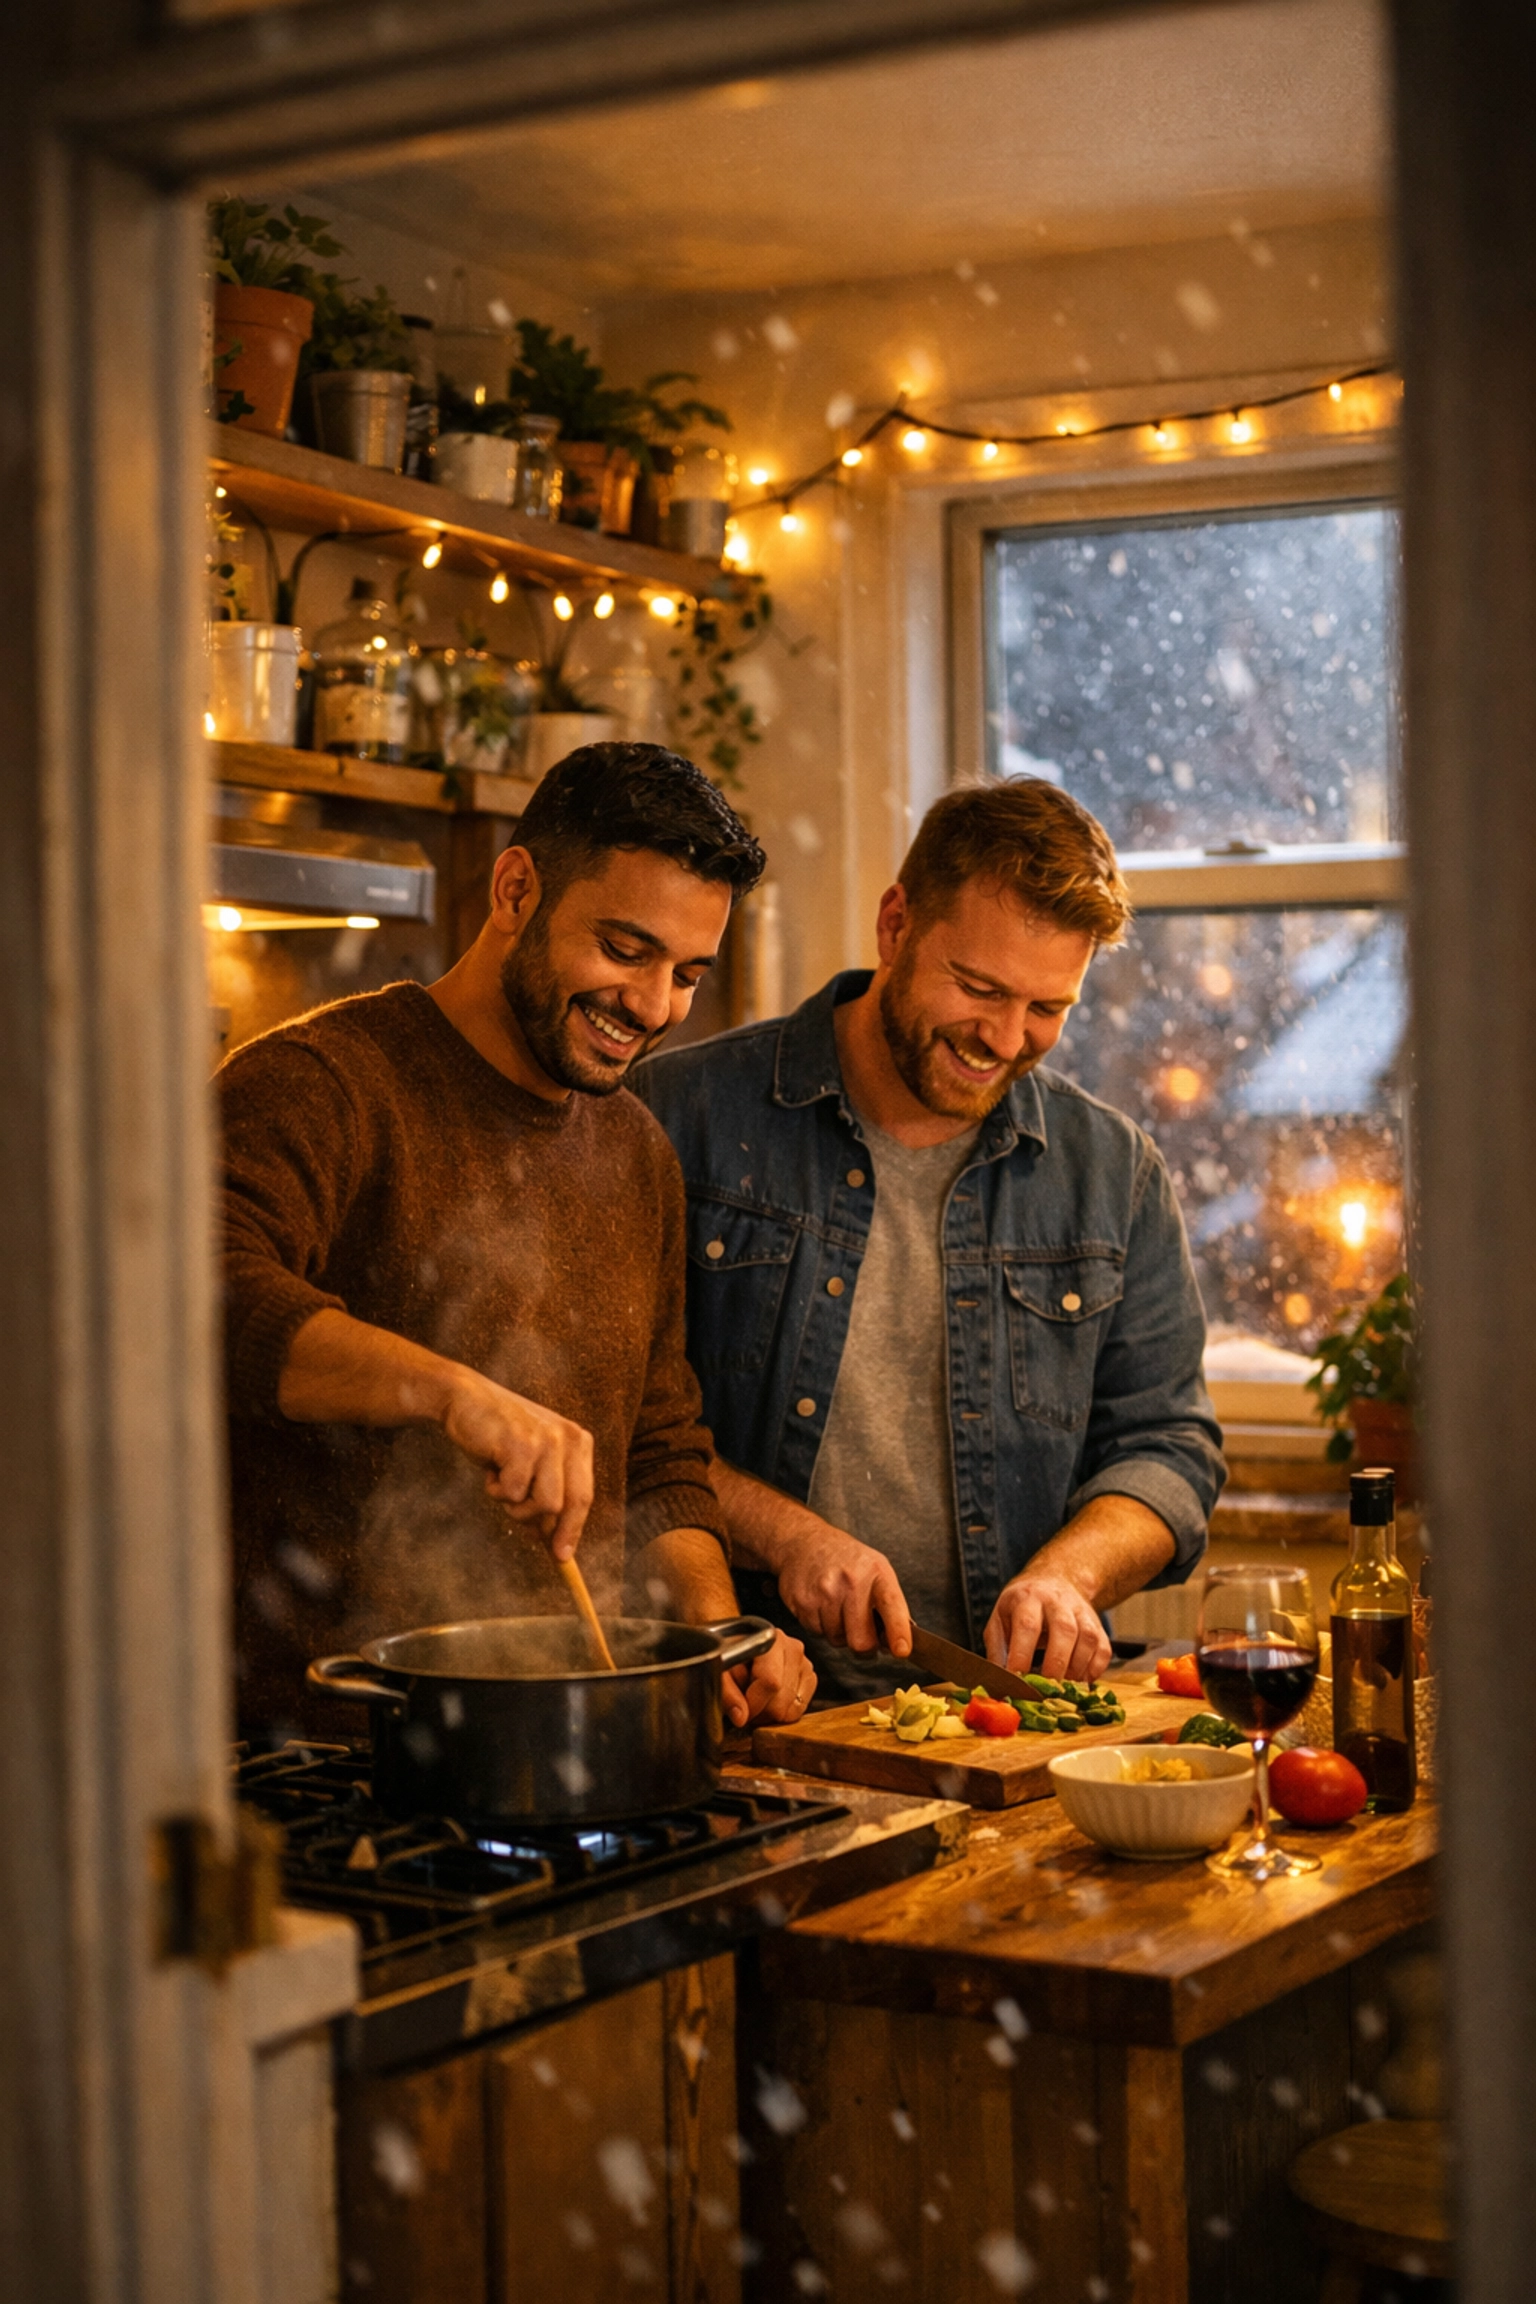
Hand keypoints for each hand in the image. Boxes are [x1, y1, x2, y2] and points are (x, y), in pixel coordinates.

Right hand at [439, 1368, 594, 1561]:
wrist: (464, 1399)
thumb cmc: (497, 1437)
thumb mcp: (530, 1464)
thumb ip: (545, 1494)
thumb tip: (552, 1542)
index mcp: (578, 1442)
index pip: (584, 1497)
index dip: (572, 1529)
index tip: (562, 1556)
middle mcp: (570, 1439)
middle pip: (572, 1505)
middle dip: (550, 1528)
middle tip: (532, 1536)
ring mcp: (547, 1441)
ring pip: (545, 1504)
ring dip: (517, 1506)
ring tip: (502, 1484)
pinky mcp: (522, 1446)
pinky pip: (514, 1493)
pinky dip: (496, 1490)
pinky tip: (489, 1468)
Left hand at [723, 1628, 815, 1726]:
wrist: (737, 1647)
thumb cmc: (728, 1657)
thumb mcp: (718, 1671)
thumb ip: (726, 1692)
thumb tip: (741, 1716)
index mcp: (769, 1640)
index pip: (770, 1682)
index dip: (754, 1704)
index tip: (741, 1710)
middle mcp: (791, 1648)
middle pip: (783, 1699)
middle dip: (762, 1712)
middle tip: (747, 1706)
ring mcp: (804, 1662)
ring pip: (793, 1707)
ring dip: (772, 1713)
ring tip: (758, 1700)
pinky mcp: (809, 1677)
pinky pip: (801, 1708)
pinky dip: (784, 1712)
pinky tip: (771, 1701)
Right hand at [774, 1525, 913, 1658]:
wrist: (805, 1542)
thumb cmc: (847, 1560)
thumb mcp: (877, 1570)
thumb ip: (890, 1605)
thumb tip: (897, 1645)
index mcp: (876, 1572)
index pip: (891, 1605)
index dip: (897, 1630)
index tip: (902, 1650)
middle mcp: (851, 1581)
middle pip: (860, 1640)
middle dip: (863, 1645)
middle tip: (862, 1634)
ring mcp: (824, 1592)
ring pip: (836, 1639)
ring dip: (839, 1632)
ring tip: (837, 1607)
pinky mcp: (803, 1601)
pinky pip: (816, 1632)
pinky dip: (820, 1625)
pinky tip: (821, 1605)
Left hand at [984, 1573, 1110, 1682]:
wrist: (1054, 1581)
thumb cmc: (1021, 1608)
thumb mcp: (1000, 1620)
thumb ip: (997, 1651)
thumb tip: (998, 1684)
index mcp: (1028, 1598)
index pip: (1027, 1626)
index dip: (1022, 1655)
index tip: (1016, 1681)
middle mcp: (1057, 1602)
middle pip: (1064, 1630)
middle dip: (1056, 1663)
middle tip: (1046, 1688)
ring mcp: (1081, 1612)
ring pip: (1088, 1639)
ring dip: (1077, 1668)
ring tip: (1063, 1687)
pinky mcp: (1098, 1625)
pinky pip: (1103, 1649)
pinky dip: (1094, 1669)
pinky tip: (1080, 1681)